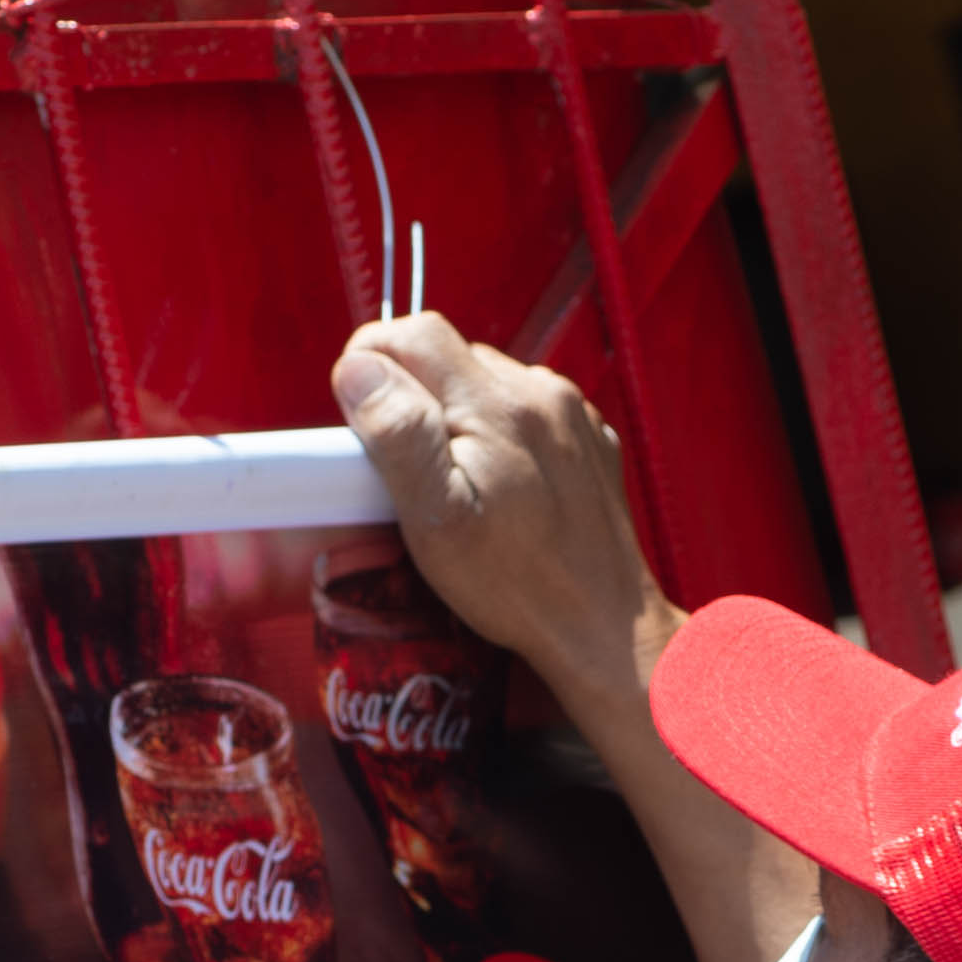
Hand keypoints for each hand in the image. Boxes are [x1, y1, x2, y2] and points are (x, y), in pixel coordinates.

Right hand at [330, 313, 670, 689]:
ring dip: (458, 412)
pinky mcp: (590, 439)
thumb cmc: (516, 585)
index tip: (356, 412)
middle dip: (413, 392)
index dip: (371, 359)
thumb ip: (399, 436)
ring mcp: (572, 413)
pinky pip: (528, 409)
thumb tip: (360, 368)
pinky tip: (501, 484)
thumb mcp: (438, 521)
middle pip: (452, 354)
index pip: (415, 333)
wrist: (605, 627)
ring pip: (489, 380)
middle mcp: (541, 393)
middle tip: (402, 463)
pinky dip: (500, 431)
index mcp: (497, 405)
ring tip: (454, 479)